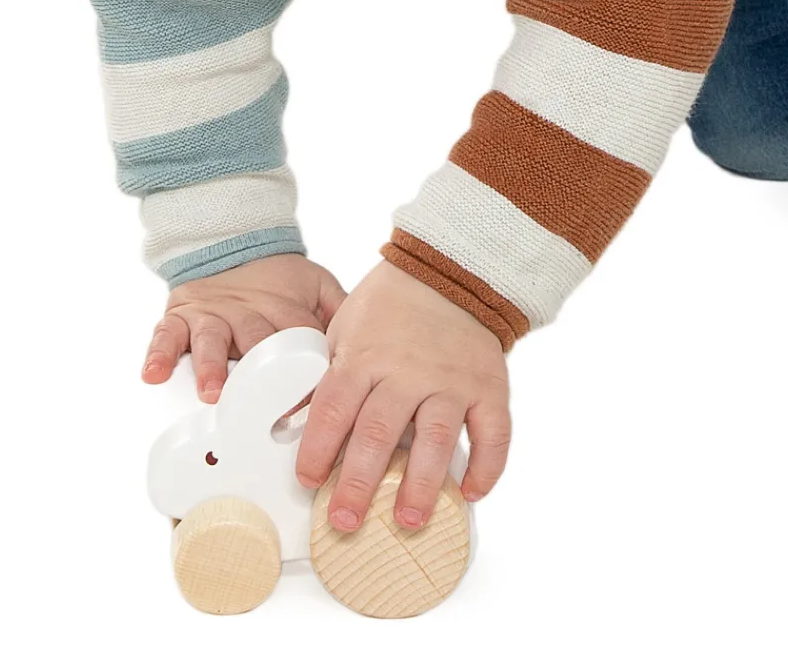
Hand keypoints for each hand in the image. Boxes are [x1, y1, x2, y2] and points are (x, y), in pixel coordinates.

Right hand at [142, 253, 347, 403]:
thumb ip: (339, 311)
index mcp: (283, 309)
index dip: (309, 369)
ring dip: (212, 367)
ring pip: (212, 342)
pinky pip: (165, 335)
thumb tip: (375, 339)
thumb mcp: (315, 286)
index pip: (300, 341)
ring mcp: (212, 316)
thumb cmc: (276, 279)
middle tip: (264, 404)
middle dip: (261, 375)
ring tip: (212, 392)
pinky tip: (154, 374)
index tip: (318, 402)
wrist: (230, 240)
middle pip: (256, 343)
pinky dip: (158, 354)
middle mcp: (247, 313)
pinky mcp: (179, 316)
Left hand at [294, 258, 511, 532]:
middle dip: (358, 483)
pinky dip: (487, 465)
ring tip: (409, 520)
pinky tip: (471, 491)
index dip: (317, 450)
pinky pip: (493, 430)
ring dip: (421, 484)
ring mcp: (451, 379)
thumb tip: (294, 421)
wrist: (450, 267)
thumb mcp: (344, 329)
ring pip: (436, 438)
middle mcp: (407, 371)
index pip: (334, 410)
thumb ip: (326, 376)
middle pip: (379, 433)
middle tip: (345, 521)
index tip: (308, 481)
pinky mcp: (487, 384)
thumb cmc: (389, 303)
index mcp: (364, 356)